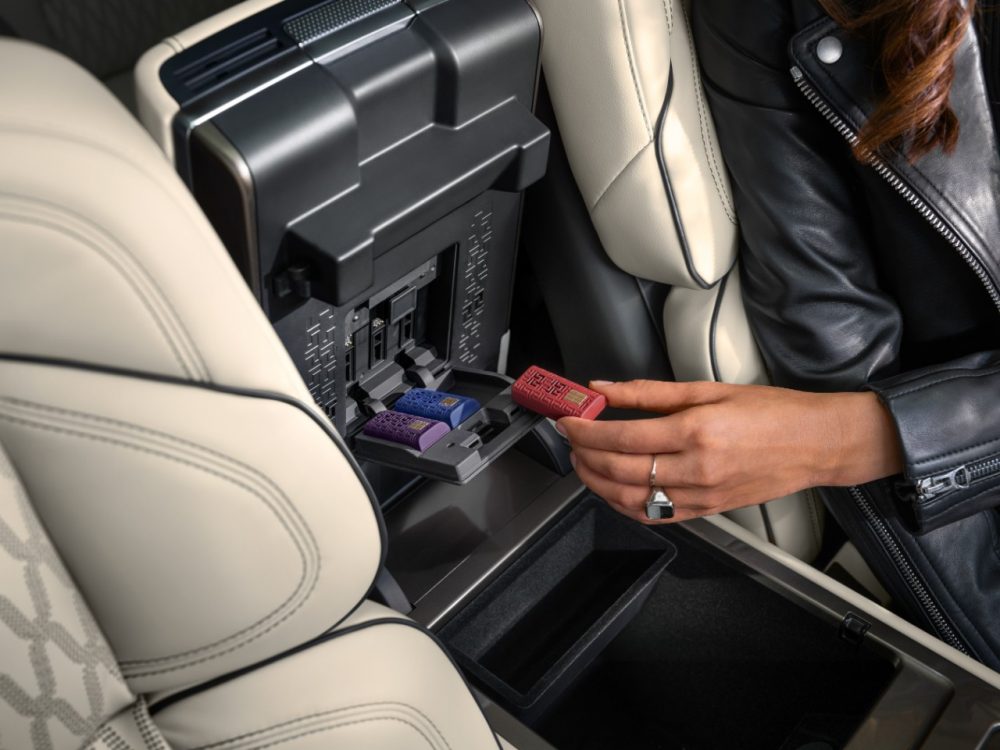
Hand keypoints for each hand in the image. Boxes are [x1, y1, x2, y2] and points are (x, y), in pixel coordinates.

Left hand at [557, 380, 902, 523]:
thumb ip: (649, 392)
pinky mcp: (706, 511)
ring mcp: (701, 495)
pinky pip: (654, 515)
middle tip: (569, 439)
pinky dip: (624, 505)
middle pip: (619, 469)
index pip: (621, 436)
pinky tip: (611, 488)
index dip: (585, 430)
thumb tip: (604, 388)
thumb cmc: (771, 412)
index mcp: (697, 431)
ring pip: (630, 499)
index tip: (568, 420)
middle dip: (583, 454)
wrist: (816, 443)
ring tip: (583, 463)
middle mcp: (696, 468)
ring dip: (596, 483)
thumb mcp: (708, 389)